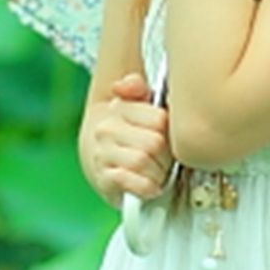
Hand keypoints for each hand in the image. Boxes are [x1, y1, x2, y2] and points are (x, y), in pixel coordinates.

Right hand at [79, 71, 172, 207]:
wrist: (99, 159)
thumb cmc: (129, 132)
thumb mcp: (136, 106)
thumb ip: (137, 88)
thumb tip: (133, 82)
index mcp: (119, 107)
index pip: (159, 119)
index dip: (170, 132)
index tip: (167, 138)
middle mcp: (107, 129)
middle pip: (154, 143)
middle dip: (166, 156)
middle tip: (165, 159)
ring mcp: (103, 154)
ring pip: (143, 162)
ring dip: (157, 172)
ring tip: (157, 171)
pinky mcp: (104, 179)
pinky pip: (130, 181)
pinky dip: (146, 187)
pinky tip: (150, 185)